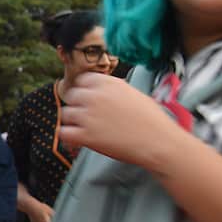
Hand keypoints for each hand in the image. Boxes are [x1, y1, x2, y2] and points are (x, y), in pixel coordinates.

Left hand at [59, 72, 181, 168]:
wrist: (159, 142)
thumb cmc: (152, 120)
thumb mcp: (133, 93)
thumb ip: (113, 89)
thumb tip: (102, 90)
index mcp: (107, 83)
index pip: (82, 80)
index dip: (84, 90)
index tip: (87, 98)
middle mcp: (94, 96)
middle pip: (72, 96)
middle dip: (78, 105)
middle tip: (87, 115)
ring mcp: (88, 116)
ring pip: (65, 113)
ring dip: (73, 121)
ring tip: (85, 128)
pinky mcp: (85, 135)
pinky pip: (63, 132)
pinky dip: (67, 136)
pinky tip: (76, 139)